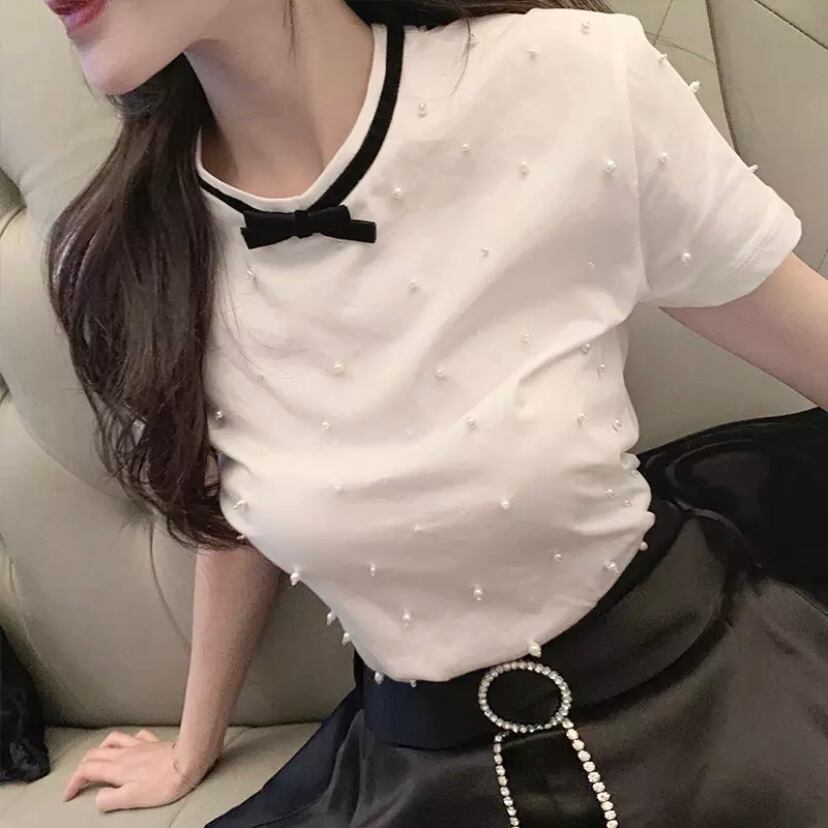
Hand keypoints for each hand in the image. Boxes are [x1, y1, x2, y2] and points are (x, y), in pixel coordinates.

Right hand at [61, 728, 207, 811]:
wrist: (189, 762)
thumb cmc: (163, 783)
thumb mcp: (132, 799)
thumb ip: (110, 799)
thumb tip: (97, 797)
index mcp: (117, 768)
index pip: (86, 770)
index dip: (73, 782)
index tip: (69, 794)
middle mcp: (125, 753)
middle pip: (95, 753)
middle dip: (82, 766)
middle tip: (79, 780)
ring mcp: (139, 745)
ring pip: (112, 740)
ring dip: (100, 748)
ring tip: (98, 758)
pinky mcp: (153, 742)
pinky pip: (135, 736)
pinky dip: (126, 740)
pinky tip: (129, 744)